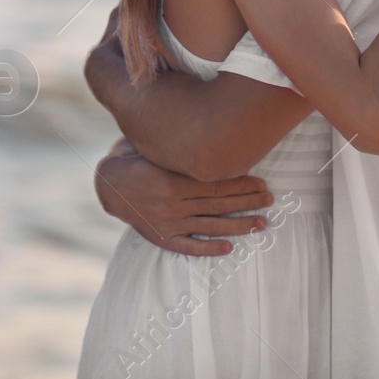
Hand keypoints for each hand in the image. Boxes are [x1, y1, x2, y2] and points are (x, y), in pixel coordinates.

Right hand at [93, 143, 272, 255]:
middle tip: (270, 200)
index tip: (262, 183)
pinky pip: (188, 246)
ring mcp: (167, 222)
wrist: (108, 184)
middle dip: (247, 202)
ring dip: (238, 225)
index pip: (215, 184)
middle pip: (218, 204)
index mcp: (172, 180)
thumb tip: (214, 130)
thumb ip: (182, 147)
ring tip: (260, 224)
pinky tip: (229, 248)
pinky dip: (208, 249)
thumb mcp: (158, 147)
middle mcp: (172, 203)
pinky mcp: (161, 237)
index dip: (241, 184)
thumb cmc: (137, 157)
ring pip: (210, 226)